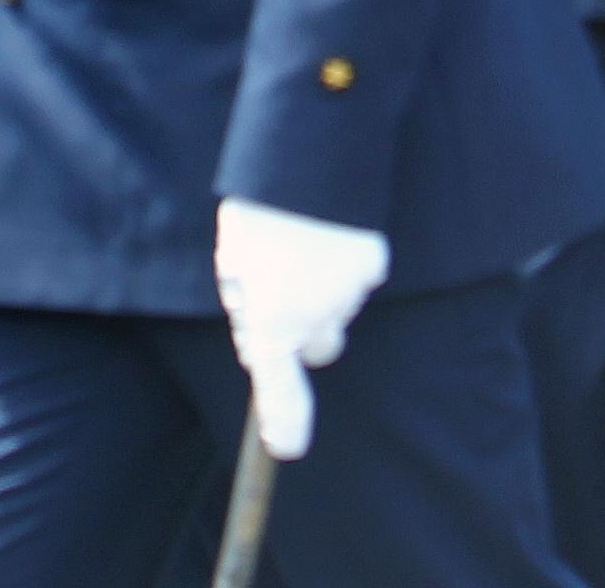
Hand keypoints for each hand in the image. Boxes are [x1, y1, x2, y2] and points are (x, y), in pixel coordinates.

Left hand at [213, 198, 390, 459]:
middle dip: (305, 330)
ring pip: (337, 308)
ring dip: (321, 289)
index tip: (286, 446)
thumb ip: (247, 307)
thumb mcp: (232, 259)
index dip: (284, 422)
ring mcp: (349, 293)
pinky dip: (345, 263)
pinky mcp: (372, 264)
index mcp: (272, 319)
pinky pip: (357, 276)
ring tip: (299, 241)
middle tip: (280, 287)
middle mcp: (315, 317)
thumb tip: (257, 336)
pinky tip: (328, 230)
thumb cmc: (257, 206)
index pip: (279, 387)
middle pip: (318, 346)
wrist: (305, 157)